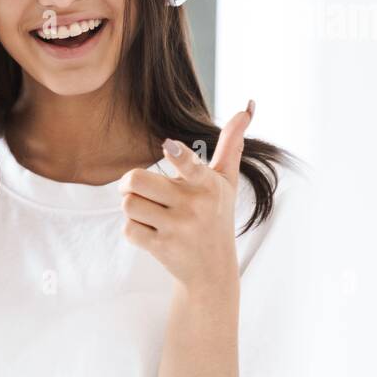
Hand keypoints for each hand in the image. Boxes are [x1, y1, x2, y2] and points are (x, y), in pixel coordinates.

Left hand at [117, 101, 254, 291]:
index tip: (170, 146)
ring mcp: (177, 228)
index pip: (191, 166)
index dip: (178, 155)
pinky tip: (151, 232)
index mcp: (207, 185)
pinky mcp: (162, 247)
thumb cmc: (216, 216)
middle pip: (136, 180)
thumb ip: (231, 144)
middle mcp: (194, 206)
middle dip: (128, 183)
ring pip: (128, 204)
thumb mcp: (227, 181)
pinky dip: (134, 230)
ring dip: (132, 207)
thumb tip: (248, 106)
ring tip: (148, 212)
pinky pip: (129, 229)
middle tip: (135, 188)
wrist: (212, 270)